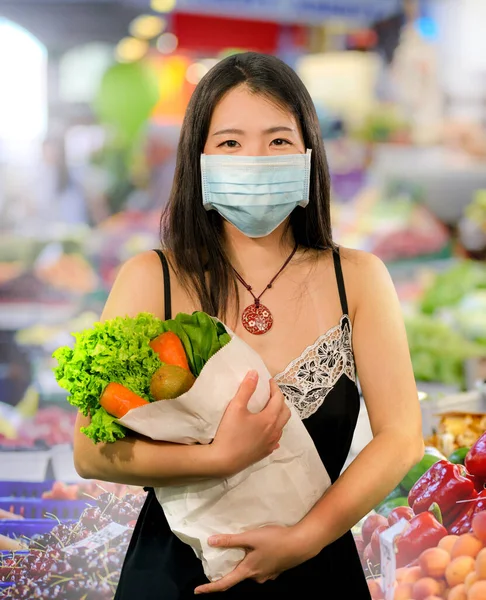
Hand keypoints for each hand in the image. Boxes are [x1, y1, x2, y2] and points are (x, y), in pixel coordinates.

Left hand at [194, 524, 312, 593]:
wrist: (301, 544)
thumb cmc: (275, 540)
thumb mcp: (251, 537)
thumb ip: (230, 540)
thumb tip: (210, 542)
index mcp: (248, 571)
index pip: (224, 583)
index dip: (210, 588)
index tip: (197, 591)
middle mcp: (257, 577)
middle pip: (238, 576)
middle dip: (229, 569)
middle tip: (221, 559)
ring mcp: (268, 575)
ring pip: (251, 571)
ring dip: (244, 563)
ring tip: (243, 550)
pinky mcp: (276, 569)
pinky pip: (261, 568)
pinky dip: (256, 560)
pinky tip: (260, 550)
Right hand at [212, 372, 290, 476]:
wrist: (224, 460)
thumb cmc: (230, 432)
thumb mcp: (236, 407)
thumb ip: (246, 389)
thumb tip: (255, 373)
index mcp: (270, 418)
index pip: (278, 399)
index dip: (275, 388)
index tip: (268, 381)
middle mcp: (274, 431)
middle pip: (285, 413)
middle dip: (280, 401)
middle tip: (270, 394)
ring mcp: (271, 443)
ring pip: (281, 427)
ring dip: (278, 416)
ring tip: (268, 410)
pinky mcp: (265, 452)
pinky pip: (275, 439)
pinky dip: (274, 431)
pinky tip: (267, 432)